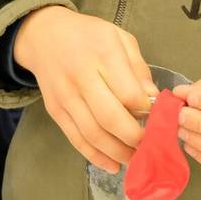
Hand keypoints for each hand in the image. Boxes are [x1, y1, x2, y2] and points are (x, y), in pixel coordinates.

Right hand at [13, 5, 157, 172]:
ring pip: (93, 134)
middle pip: (110, 118)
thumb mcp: (119, 38)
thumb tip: (153, 99)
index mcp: (102, 53)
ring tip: (136, 159)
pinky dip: (96, 157)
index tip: (157, 116)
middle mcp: (80, 75)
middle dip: (135, 138)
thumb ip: (138, 67)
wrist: (43, 35)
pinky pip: (76, 139)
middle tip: (151, 145)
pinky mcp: (55, 110)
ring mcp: (65, 95)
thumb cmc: (88, 35)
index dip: (147, 111)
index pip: (128, 93)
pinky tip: (113, 164)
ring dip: (118, 153)